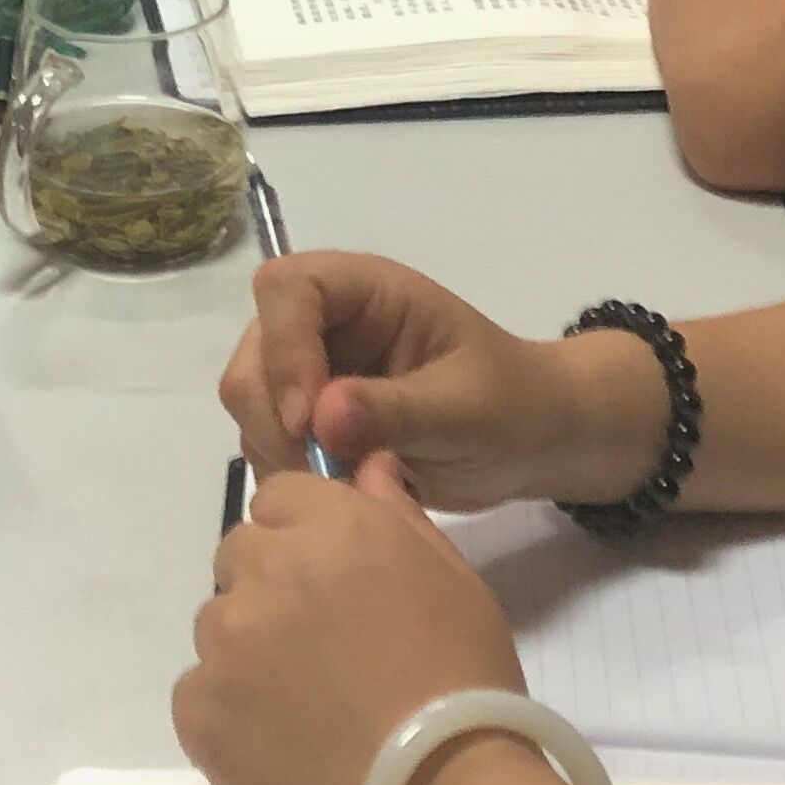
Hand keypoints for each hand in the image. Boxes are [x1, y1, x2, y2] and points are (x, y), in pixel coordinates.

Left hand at [173, 459, 526, 784]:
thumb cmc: (465, 683)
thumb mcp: (453, 580)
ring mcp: (224, 644)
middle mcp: (266, 571)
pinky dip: (228, 714)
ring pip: (217, 626)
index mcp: (332, 527)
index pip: (279, 499)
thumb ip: (395, 513)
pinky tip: (281, 743)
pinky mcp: (200, 712)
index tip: (335, 584)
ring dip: (248, 651)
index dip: (305, 538)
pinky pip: (197, 694)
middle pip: (240, 557)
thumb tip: (362, 466)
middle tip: (322, 650)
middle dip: (272, 589)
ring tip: (307, 707)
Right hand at [223, 252, 667, 509]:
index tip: (310, 421)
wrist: (531, 442)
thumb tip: (323, 418)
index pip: (287, 289)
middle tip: (327, 472)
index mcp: (365, 291)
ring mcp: (312, 371)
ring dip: (284, 454)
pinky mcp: (310, 420)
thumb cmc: (510, 405)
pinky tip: (344, 495)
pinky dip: (293, 476)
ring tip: (349, 487)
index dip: (285, 349)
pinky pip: (269, 445)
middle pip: (255, 353)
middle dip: (278, 417)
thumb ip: (395, 409)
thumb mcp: (465, 408)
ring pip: (253, 405)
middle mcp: (326, 323)